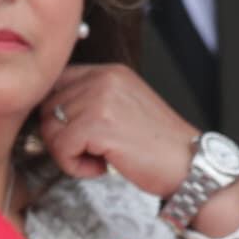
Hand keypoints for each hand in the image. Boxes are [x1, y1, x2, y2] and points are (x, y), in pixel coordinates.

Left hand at [39, 63, 220, 219]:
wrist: (190, 166)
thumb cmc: (160, 146)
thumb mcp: (125, 109)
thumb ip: (92, 102)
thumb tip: (51, 114)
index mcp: (111, 71)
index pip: (57, 83)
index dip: (57, 113)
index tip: (73, 134)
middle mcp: (104, 78)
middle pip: (48, 107)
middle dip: (62, 136)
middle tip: (92, 152)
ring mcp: (100, 99)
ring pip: (51, 129)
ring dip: (69, 154)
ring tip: (100, 159)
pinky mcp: (98, 125)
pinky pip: (61, 149)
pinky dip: (75, 166)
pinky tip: (102, 167)